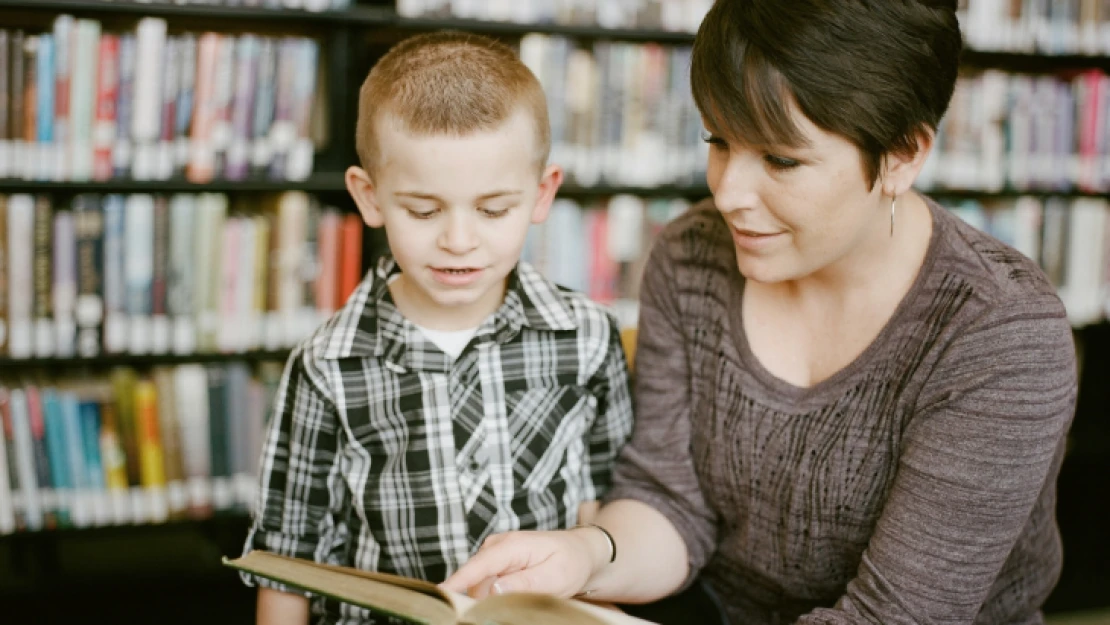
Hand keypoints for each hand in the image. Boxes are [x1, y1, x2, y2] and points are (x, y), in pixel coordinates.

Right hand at [440, 529, 602, 598]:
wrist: (580, 551)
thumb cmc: (570, 562)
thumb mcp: (554, 576)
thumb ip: (524, 582)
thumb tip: (494, 589)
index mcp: (511, 546)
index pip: (477, 566)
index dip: (456, 583)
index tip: (438, 595)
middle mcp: (496, 547)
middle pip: (473, 579)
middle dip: (472, 600)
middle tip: (483, 615)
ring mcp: (494, 555)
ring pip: (478, 585)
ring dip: (484, 601)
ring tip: (508, 609)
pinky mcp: (495, 565)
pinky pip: (484, 585)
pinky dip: (490, 598)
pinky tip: (503, 606)